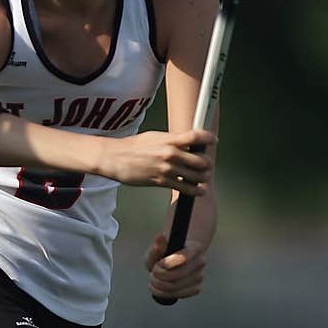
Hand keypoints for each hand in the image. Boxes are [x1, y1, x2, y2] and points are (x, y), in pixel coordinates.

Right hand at [98, 129, 214, 194]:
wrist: (115, 158)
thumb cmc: (133, 147)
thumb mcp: (154, 137)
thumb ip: (173, 140)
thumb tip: (188, 142)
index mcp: (170, 139)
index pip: (197, 137)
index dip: (210, 138)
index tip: (213, 141)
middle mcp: (171, 153)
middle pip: (202, 160)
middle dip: (207, 163)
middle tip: (206, 164)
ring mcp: (167, 169)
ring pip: (197, 176)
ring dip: (203, 177)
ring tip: (203, 178)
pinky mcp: (161, 181)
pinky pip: (185, 188)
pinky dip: (195, 190)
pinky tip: (199, 190)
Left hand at [145, 234, 206, 300]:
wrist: (174, 263)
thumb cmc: (164, 254)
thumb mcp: (157, 249)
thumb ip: (157, 246)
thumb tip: (160, 237)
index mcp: (195, 247)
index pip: (184, 257)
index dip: (168, 263)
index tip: (159, 263)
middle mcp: (201, 261)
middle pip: (176, 275)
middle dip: (159, 275)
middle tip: (153, 272)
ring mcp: (200, 276)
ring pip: (174, 286)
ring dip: (158, 285)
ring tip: (153, 279)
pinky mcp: (196, 288)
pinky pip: (177, 294)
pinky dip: (163, 293)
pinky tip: (157, 288)